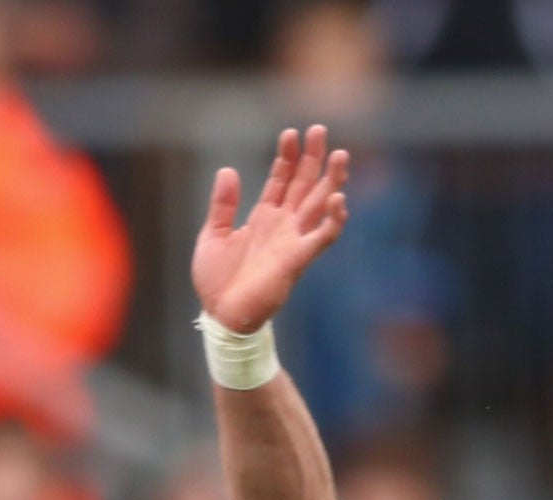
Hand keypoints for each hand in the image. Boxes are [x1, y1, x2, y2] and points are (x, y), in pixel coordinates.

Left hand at [192, 126, 349, 335]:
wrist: (221, 315)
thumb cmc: (217, 281)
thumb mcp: (212, 234)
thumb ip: (223, 204)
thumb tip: (227, 170)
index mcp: (263, 217)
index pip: (281, 179)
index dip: (287, 156)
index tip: (291, 132)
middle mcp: (282, 225)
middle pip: (304, 185)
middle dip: (313, 158)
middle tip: (320, 130)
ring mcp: (292, 241)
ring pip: (318, 205)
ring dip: (331, 182)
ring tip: (340, 156)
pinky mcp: (297, 260)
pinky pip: (321, 238)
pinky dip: (333, 221)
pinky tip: (339, 201)